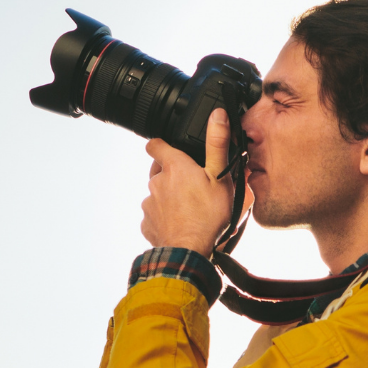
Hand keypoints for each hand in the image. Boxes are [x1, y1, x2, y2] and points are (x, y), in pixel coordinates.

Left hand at [140, 109, 251, 254]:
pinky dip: (165, 220)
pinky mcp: (147, 224)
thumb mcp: (220, 178)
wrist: (190, 252)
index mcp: (173, 166)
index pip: (155, 144)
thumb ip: (217, 145)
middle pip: (158, 171)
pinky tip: (180, 226)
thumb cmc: (208, 216)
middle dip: (171, 175)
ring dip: (168, 199)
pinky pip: (155, 218)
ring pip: (156, 195)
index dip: (162, 144)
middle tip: (191, 186)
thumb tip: (218, 114)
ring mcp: (149, 204)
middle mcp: (156, 182)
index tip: (169, 149)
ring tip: (188, 210)